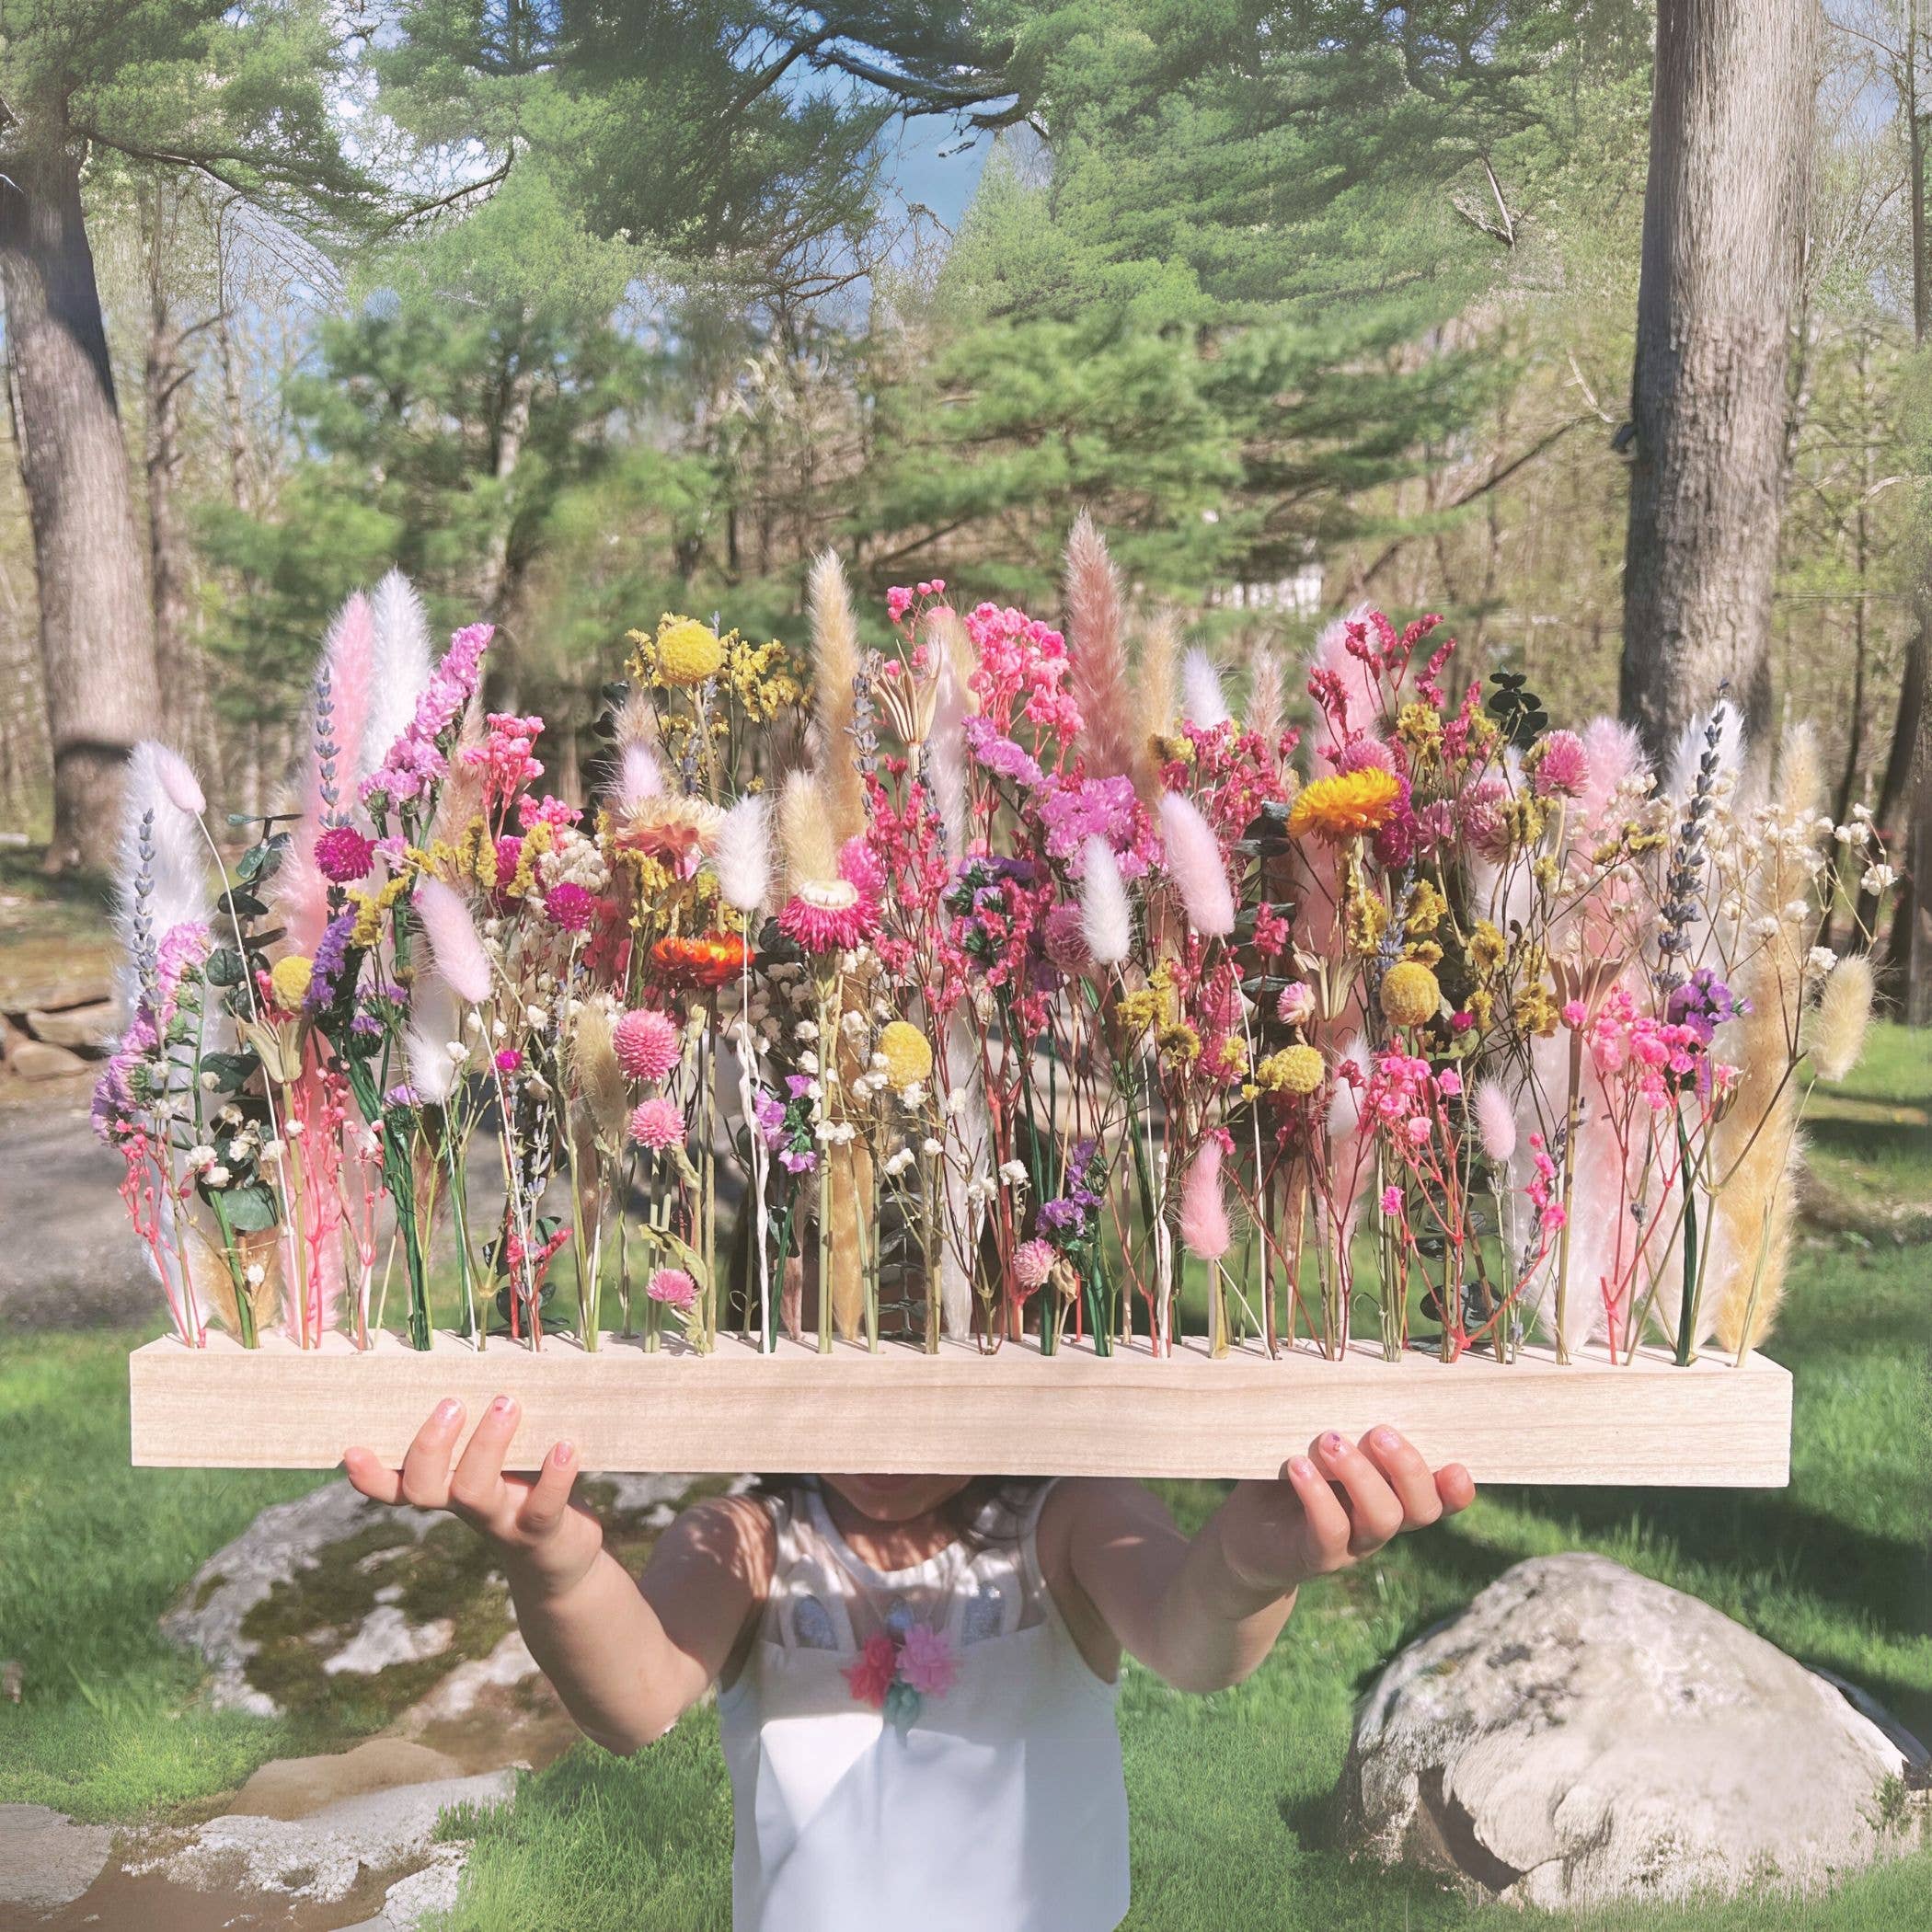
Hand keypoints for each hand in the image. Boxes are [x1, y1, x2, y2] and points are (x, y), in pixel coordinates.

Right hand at [343, 1395, 602, 1599]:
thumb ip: (483, 1425)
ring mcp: (500, 1520)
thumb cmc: (523, 1489)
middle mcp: (465, 1506)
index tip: (353, 1450)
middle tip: (451, 1403)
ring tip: (506, 1404)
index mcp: (446, 1486)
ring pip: (475, 1492)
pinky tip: (564, 1447)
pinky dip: (553, 1477)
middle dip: (430, 1446)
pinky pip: (542, 1508)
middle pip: (425, 1488)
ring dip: (487, 1445)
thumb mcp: (498, 1460)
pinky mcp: (540, 1531)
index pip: (395, 1486)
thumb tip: (477, 1360)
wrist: (559, 1558)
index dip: (370, 1475)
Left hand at [1215, 1427, 1472, 1597]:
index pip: (1440, 1498)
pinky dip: (1317, 1496)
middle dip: (1408, 1469)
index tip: (1457, 1466)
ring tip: (1331, 1442)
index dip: (1456, 1490)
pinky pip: (1330, 1531)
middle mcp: (1381, 1521)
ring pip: (1382, 1519)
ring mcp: (1353, 1544)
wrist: (1248, 1533)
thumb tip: (1357, 1366)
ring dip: (1362, 1476)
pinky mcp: (1316, 1555)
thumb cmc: (1291, 1473)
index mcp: (1392, 1493)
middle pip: (1421, 1509)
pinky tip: (1298, 1466)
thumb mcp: (1319, 1443)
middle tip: (1380, 1433)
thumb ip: (1343, 1418)